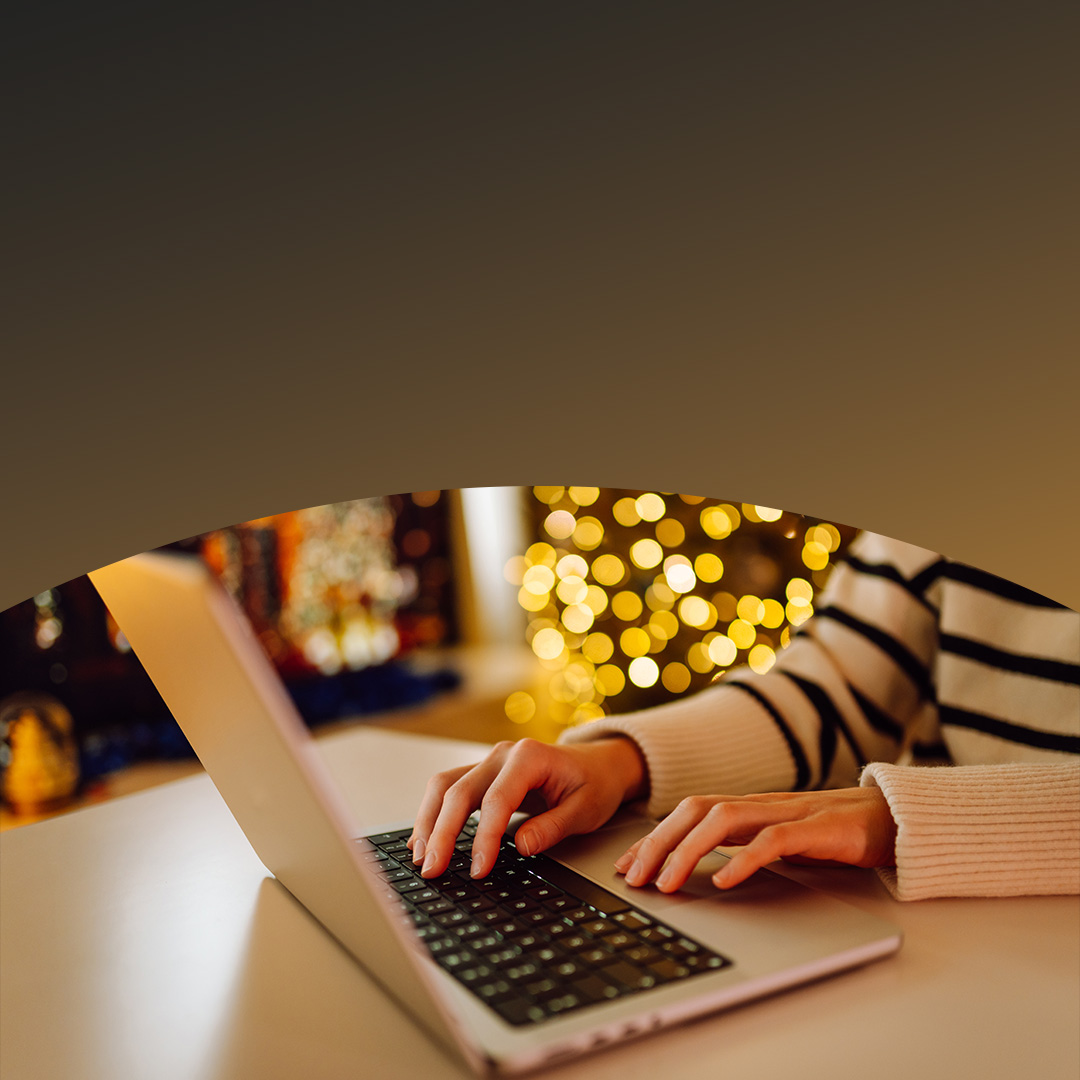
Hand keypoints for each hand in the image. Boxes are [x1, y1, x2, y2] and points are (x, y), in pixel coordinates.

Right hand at [408, 737, 646, 879]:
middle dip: (442, 833)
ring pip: (445, 786)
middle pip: (459, 791)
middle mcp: (502, 754)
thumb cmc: (594, 783)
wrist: (598, 763)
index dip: (484, 837)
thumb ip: (553, 827)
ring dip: (429, 821)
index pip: (496, 800)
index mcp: (529, 756)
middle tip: (433, 870)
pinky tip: (424, 839)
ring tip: (421, 858)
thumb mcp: (586, 809)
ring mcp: (489, 762)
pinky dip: (433, 814)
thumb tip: (520, 846)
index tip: (478, 870)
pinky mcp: (483, 774)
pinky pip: (450, 790)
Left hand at [614, 787, 896, 892]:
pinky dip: (744, 858)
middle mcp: (761, 804)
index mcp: (750, 807)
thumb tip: (704, 871)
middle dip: (658, 842)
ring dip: (688, 849)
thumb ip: (746, 848)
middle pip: (695, 809)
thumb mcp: (780, 843)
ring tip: (667, 882)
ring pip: (723, 818)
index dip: (653, 837)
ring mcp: (787, 812)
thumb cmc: (834, 833)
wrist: (893, 819)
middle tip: (634, 877)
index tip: (626, 865)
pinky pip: (773, 839)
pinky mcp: (816, 828)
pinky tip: (724, 880)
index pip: (688, 813)